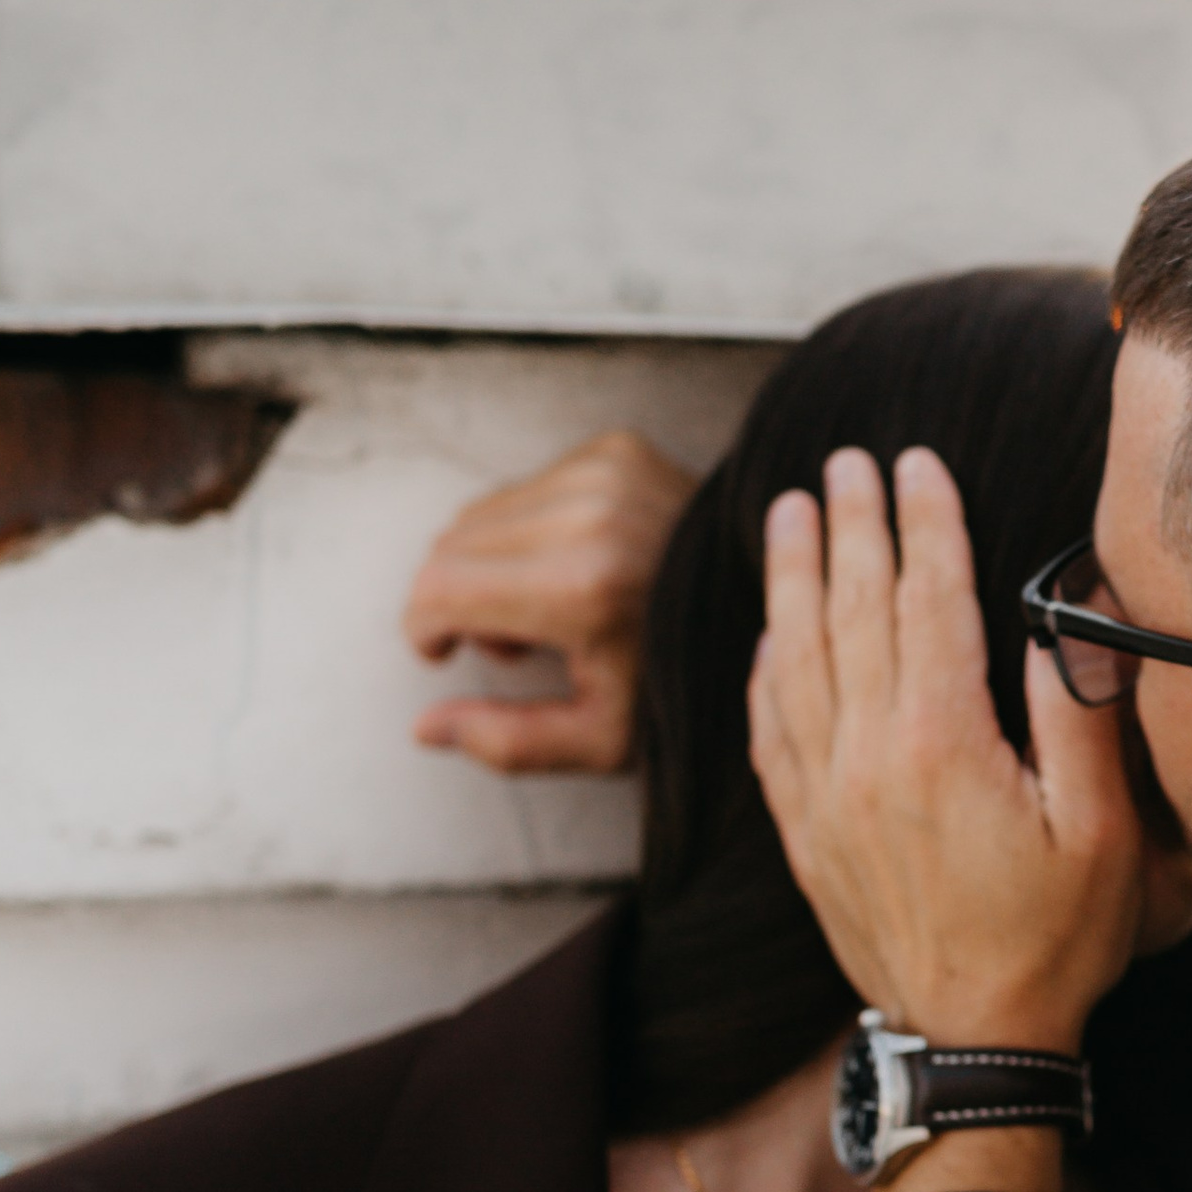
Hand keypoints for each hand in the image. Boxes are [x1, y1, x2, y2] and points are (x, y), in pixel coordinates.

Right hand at [403, 430, 694, 772]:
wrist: (767, 603)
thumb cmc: (687, 679)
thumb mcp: (604, 737)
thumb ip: (509, 741)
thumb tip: (424, 729)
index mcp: (581, 588)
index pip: (437, 588)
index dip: (424, 628)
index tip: (445, 653)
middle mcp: (589, 515)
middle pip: (448, 548)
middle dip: (456, 601)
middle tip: (516, 644)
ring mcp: (604, 473)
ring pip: (480, 514)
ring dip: (491, 565)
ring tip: (552, 609)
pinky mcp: (616, 449)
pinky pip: (525, 488)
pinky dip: (530, 531)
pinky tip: (579, 566)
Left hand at [748, 446, 1146, 1056]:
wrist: (973, 1044)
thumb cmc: (1056, 940)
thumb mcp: (1104, 830)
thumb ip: (1080, 717)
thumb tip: (1066, 617)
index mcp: (944, 744)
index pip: (928, 602)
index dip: (924, 524)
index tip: (916, 463)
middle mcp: (868, 758)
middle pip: (851, 612)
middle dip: (850, 527)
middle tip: (845, 462)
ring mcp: (825, 798)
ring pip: (796, 660)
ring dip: (791, 579)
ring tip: (788, 513)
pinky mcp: (806, 837)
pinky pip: (768, 732)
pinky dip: (764, 671)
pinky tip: (766, 635)